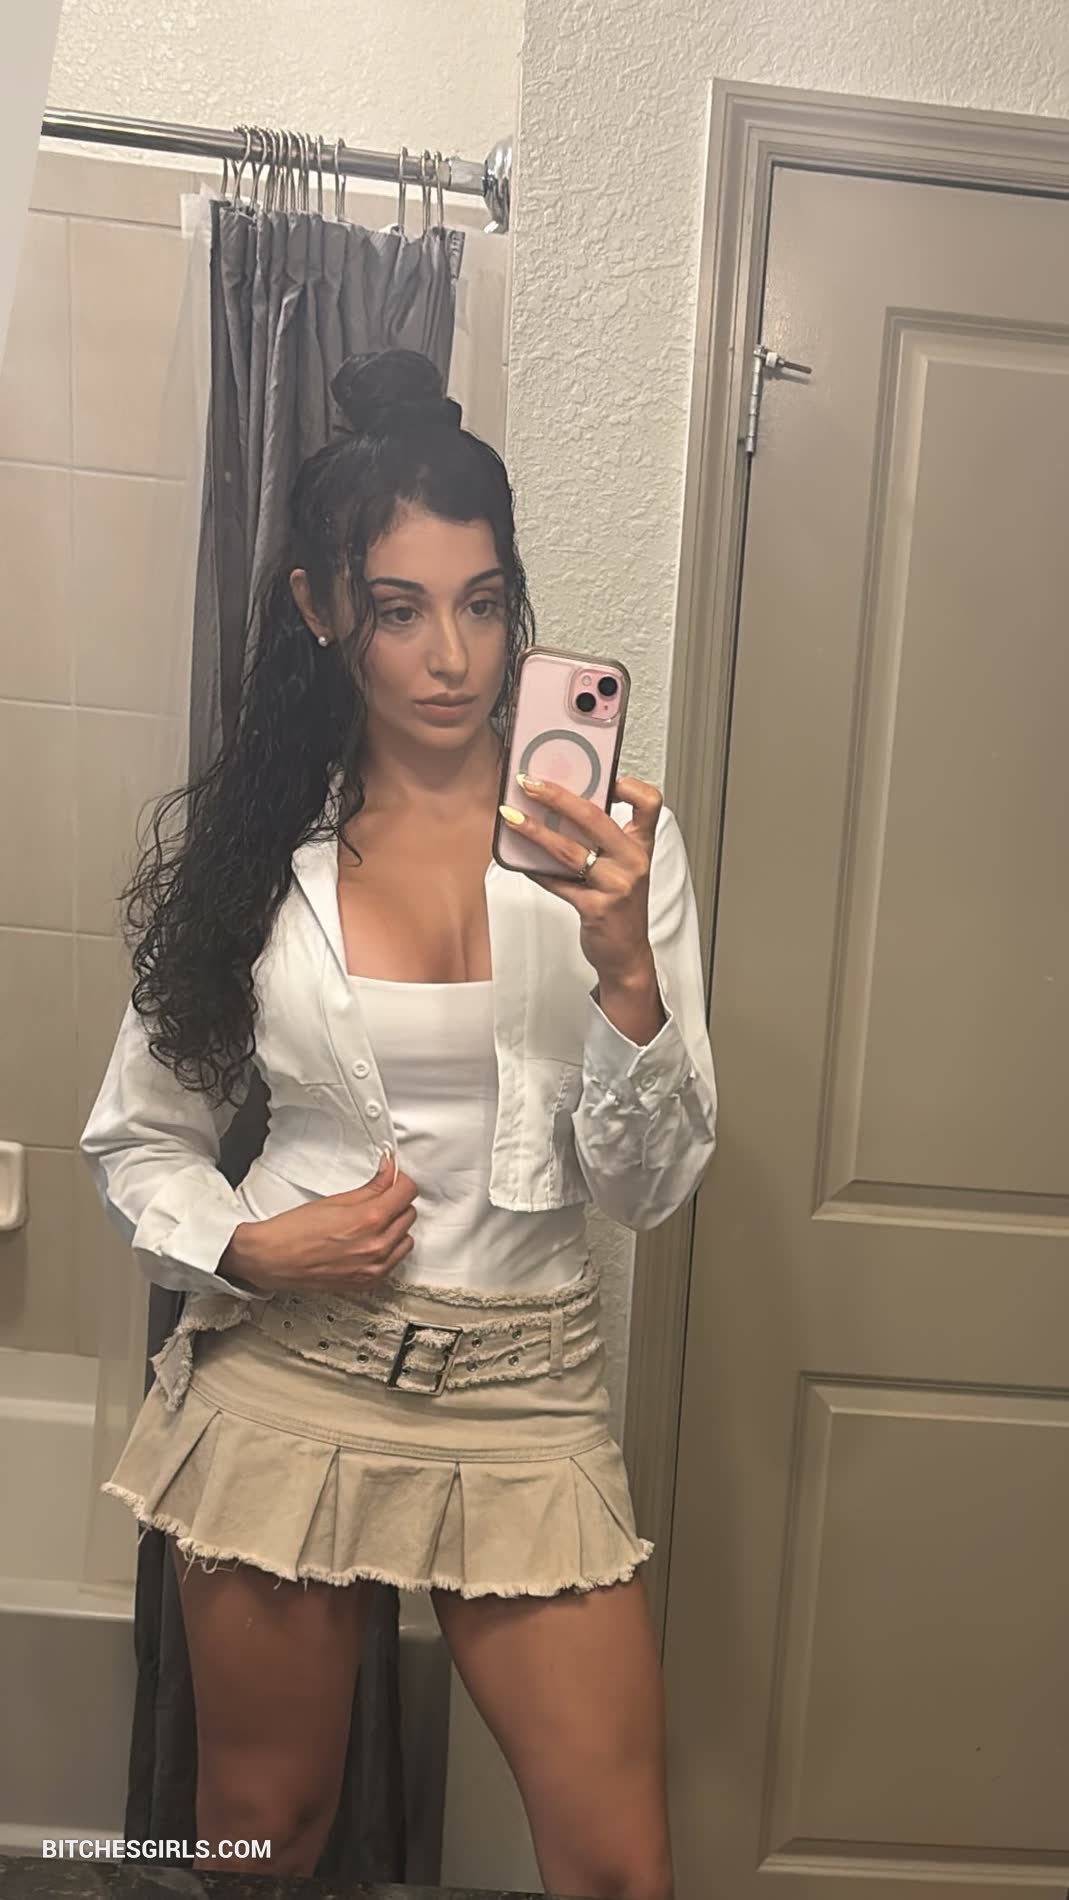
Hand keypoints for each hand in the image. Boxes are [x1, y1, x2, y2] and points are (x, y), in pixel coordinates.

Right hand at [223, 1149, 418, 1296]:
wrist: (272, 1260)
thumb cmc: (295, 1230)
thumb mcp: (336, 1200)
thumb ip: (371, 1187)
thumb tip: (389, 1173)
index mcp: (370, 1220)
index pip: (408, 1192)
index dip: (400, 1181)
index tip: (393, 1179)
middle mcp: (377, 1246)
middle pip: (409, 1215)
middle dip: (396, 1203)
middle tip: (378, 1199)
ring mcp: (375, 1268)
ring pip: (406, 1239)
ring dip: (395, 1228)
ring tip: (371, 1223)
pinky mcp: (368, 1283)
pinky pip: (394, 1262)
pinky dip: (388, 1250)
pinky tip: (369, 1243)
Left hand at [499, 771, 661, 985]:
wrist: (627, 954)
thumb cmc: (622, 907)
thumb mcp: (623, 868)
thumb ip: (602, 841)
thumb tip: (557, 809)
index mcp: (641, 846)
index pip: (649, 804)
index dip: (629, 785)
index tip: (602, 775)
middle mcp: (633, 862)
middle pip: (595, 817)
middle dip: (557, 796)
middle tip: (530, 783)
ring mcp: (616, 886)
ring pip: (570, 850)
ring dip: (535, 830)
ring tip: (511, 816)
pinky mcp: (596, 908)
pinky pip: (557, 883)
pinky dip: (535, 870)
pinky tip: (519, 860)